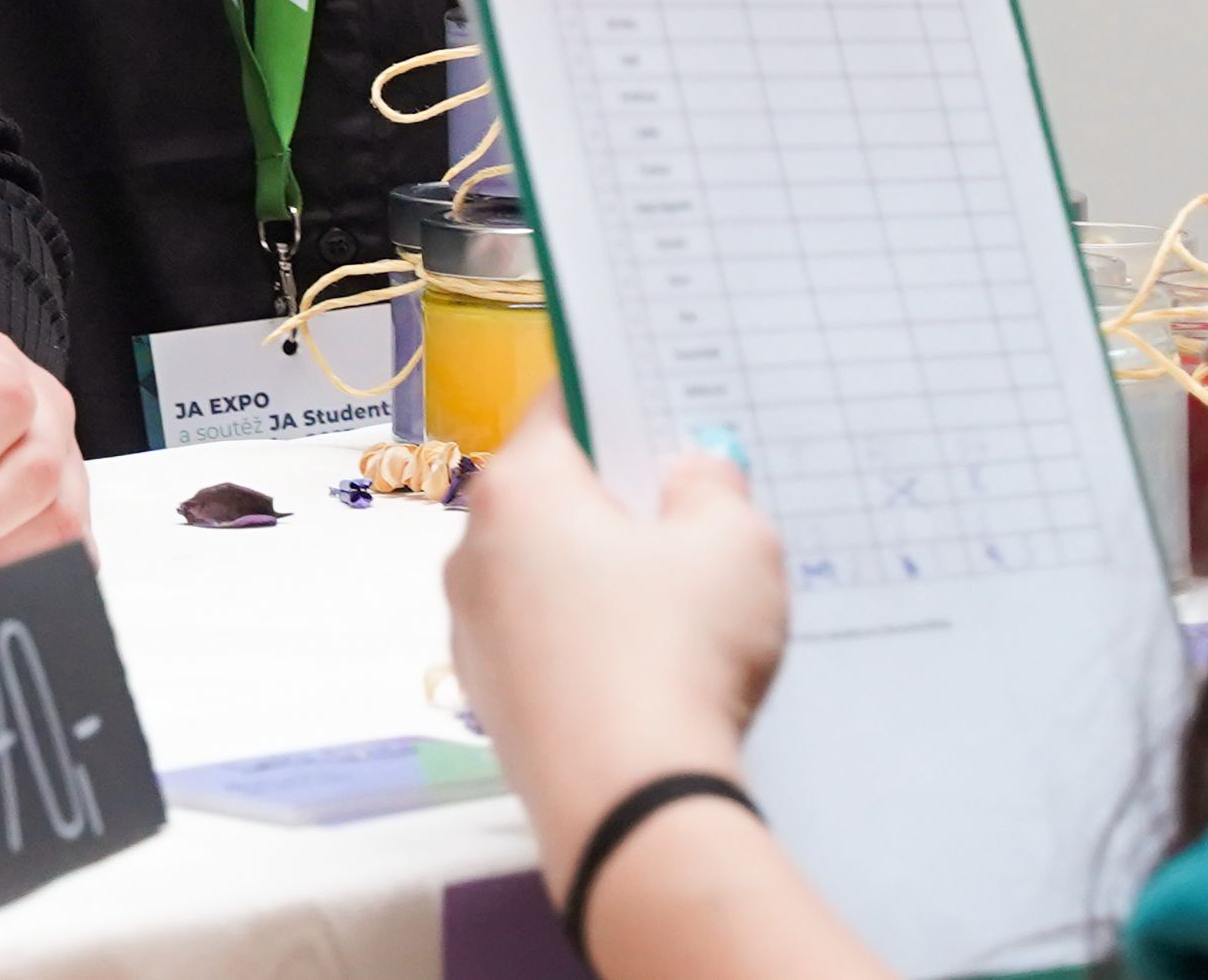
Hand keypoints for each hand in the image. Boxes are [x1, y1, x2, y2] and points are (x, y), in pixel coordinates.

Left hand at [444, 425, 785, 901]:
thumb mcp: (735, 545)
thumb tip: (694, 471)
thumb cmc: (675, 653)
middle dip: (618, 500)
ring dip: (604, 577)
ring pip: (546, 572)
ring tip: (685, 606)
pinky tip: (652, 670)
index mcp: (518, 488)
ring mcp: (472, 627)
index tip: (665, 413)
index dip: (619, 402)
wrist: (629, 804)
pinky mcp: (491, 697)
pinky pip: (545, 641)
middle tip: (693, 516)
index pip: (560, 407)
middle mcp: (472, 548)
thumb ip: (715, 487)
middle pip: (551, 494)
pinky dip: (590, 641)